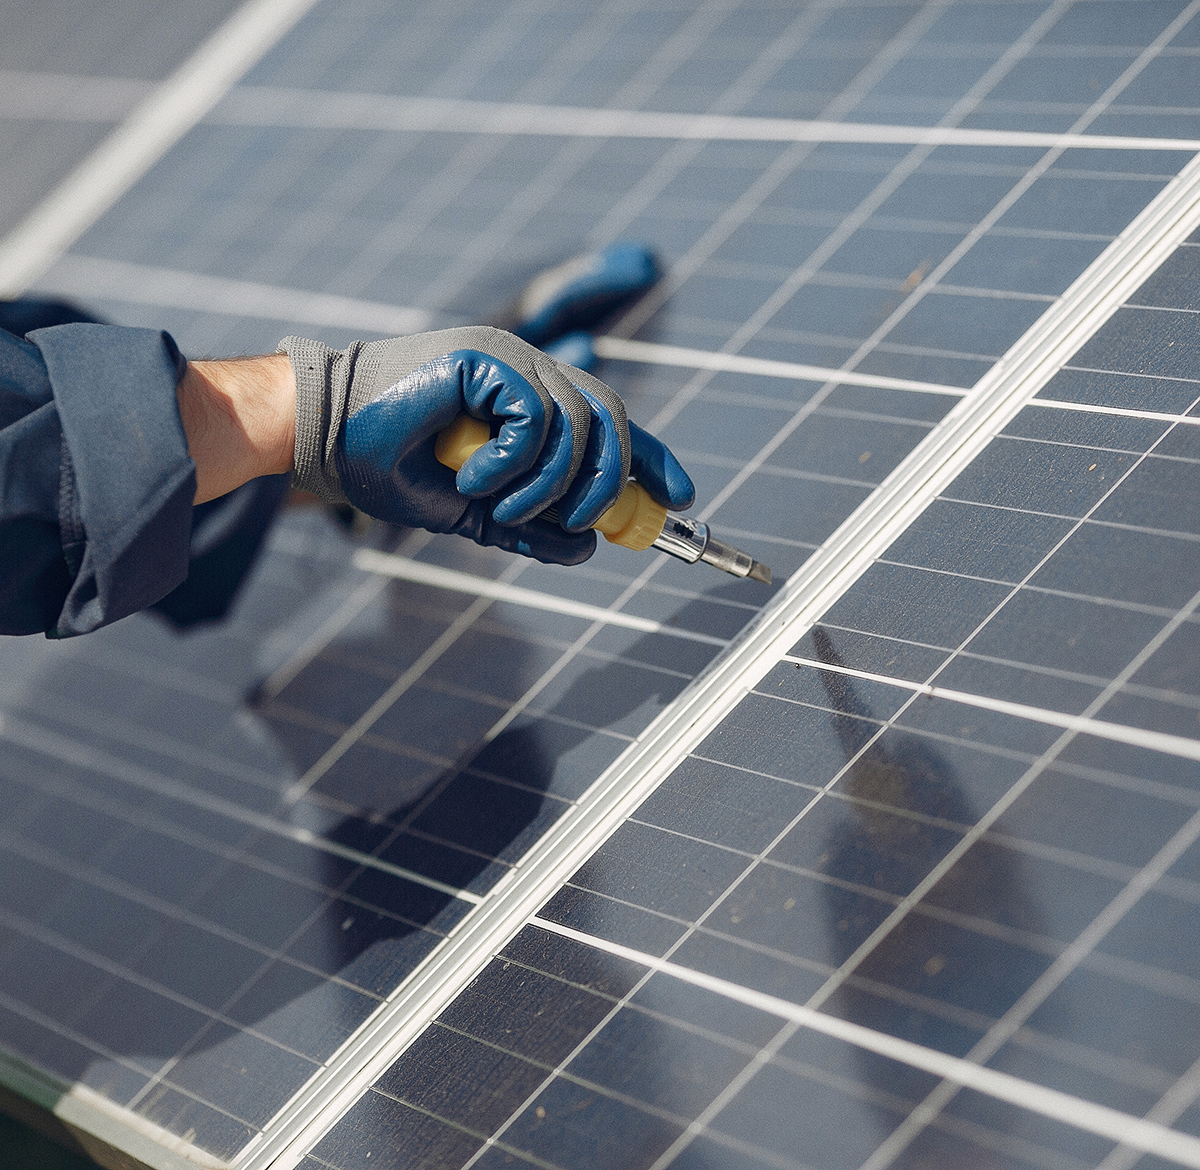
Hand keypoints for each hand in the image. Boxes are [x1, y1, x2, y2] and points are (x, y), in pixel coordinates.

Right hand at [278, 327, 693, 564]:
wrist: (321, 436)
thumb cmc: (386, 465)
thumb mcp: (471, 511)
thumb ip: (527, 525)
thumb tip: (586, 549)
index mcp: (528, 397)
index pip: (609, 422)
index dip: (651, 459)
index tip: (681, 498)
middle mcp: (528, 370)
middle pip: (611, 422)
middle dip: (609, 485)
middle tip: (578, 524)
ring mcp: (509, 358)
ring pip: (580, 427)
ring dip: (547, 487)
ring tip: (497, 506)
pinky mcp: (487, 357)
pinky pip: (538, 419)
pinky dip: (515, 464)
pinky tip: (474, 479)